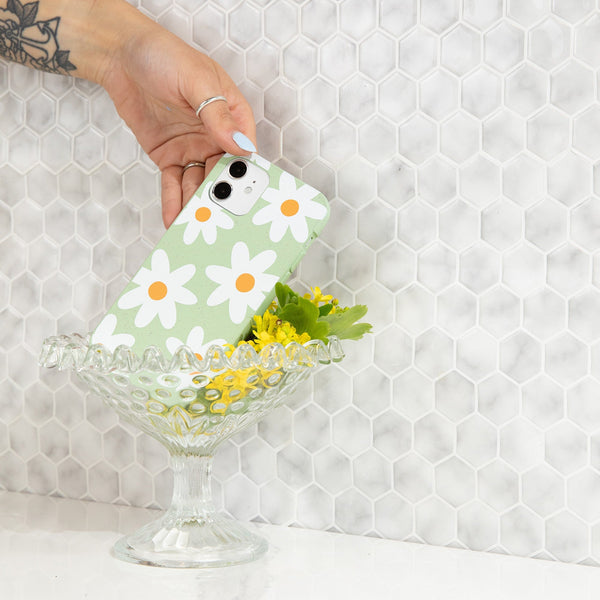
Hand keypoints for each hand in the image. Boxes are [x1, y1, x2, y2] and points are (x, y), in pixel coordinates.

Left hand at [100, 20, 255, 227]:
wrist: (120, 56)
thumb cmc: (164, 55)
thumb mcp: (195, 80)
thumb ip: (217, 114)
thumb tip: (240, 146)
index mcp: (232, 115)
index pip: (244, 152)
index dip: (245, 176)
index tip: (245, 199)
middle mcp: (216, 136)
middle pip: (222, 173)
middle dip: (220, 197)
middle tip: (218, 222)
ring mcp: (193, 148)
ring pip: (198, 183)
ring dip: (196, 205)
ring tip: (195, 227)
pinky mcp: (169, 157)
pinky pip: (174, 183)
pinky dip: (173, 201)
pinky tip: (174, 219)